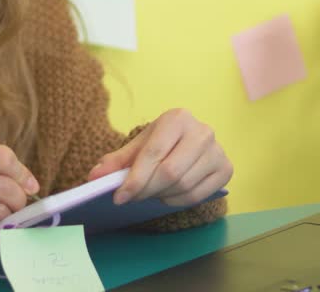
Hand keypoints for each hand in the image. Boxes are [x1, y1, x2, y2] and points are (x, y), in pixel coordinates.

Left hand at [86, 108, 231, 206]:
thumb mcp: (138, 146)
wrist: (189, 141)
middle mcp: (202, 131)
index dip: (135, 178)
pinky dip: (176, 201)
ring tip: (151, 191)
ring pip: (183, 186)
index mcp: (177, 118)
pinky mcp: (226, 169)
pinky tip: (168, 194)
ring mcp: (218, 151)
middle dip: (147, 189)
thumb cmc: (161, 143)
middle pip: (170, 172)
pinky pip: (197, 196)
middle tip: (132, 197)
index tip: (119, 196)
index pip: (154, 153)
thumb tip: (94, 177)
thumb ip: (116, 162)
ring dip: (161, 195)